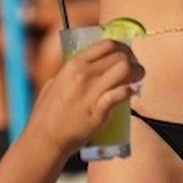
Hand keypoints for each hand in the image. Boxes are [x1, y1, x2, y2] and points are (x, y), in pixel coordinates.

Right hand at [28, 38, 141, 157]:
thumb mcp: (56, 82)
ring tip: (137, 80)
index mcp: (74, 64)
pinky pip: (121, 93)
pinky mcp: (99, 110)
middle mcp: (83, 73)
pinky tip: (132, 93)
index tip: (128, 57)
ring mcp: (91, 91)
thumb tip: (87, 68)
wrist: (45, 137)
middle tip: (136, 71)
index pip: (107, 44)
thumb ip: (71, 73)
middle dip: (133, 61)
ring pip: (125, 69)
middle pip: (120, 55)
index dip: (123, 48)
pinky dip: (130, 91)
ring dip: (137, 73)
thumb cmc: (47, 113)